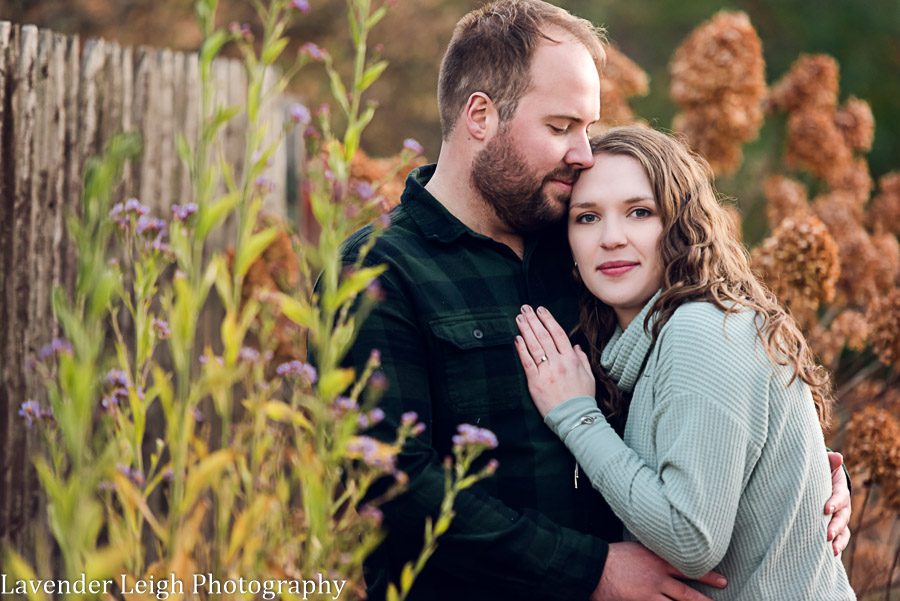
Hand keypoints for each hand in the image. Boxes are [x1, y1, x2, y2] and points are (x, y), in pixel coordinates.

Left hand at [514, 305, 594, 416]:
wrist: (575, 418)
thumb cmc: (582, 398)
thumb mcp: (588, 376)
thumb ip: (582, 359)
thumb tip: (576, 347)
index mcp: (571, 359)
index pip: (558, 334)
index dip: (548, 320)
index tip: (541, 310)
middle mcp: (558, 362)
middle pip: (544, 336)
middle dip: (533, 320)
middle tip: (525, 308)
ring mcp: (546, 371)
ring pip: (534, 346)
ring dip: (526, 330)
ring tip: (519, 318)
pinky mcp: (536, 382)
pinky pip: (527, 362)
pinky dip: (522, 350)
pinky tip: (517, 339)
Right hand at [590, 542, 726, 600]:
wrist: (594, 566)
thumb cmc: (613, 556)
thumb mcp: (638, 548)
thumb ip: (653, 554)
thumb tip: (667, 555)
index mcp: (657, 561)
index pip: (688, 568)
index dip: (706, 576)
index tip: (722, 580)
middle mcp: (657, 578)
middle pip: (686, 593)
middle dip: (704, 600)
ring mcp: (649, 593)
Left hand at [824, 451, 851, 555]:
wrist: (822, 483)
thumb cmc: (820, 474)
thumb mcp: (824, 467)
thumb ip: (829, 463)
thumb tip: (837, 456)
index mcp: (839, 491)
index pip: (839, 497)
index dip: (834, 503)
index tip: (825, 509)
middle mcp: (843, 507)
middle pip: (842, 518)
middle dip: (835, 526)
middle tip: (826, 533)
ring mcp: (841, 519)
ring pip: (843, 531)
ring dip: (838, 540)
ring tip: (831, 550)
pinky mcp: (836, 528)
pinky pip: (840, 539)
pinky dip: (836, 546)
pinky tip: (829, 556)